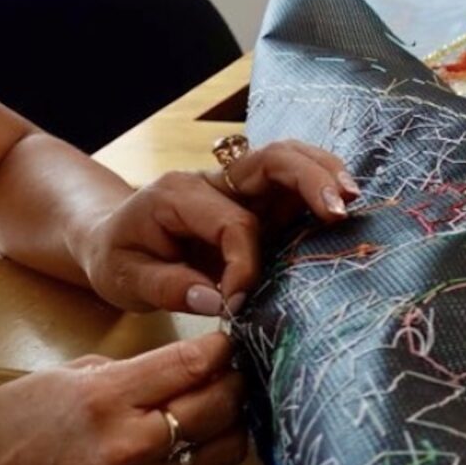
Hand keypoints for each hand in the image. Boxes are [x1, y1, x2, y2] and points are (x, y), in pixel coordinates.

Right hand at [0, 332, 247, 464]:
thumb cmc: (19, 423)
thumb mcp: (73, 374)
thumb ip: (138, 370)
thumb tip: (194, 363)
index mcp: (105, 400)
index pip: (190, 366)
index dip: (220, 349)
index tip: (228, 340)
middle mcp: (128, 446)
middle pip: (219, 407)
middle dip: (233, 381)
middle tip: (231, 369)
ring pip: (226, 448)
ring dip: (232, 421)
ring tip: (219, 404)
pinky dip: (215, 453)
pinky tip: (202, 436)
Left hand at [80, 139, 358, 316]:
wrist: (111, 239)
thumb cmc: (118, 258)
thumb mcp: (125, 280)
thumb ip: (169, 288)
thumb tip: (218, 301)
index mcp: (179, 194)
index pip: (232, 224)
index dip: (244, 265)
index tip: (236, 303)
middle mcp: (214, 180)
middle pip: (272, 161)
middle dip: (310, 183)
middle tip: (340, 211)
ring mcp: (239, 187)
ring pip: (290, 161)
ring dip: (325, 176)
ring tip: (353, 200)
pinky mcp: (258, 202)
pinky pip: (294, 185)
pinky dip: (322, 189)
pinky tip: (345, 206)